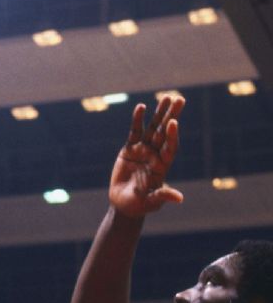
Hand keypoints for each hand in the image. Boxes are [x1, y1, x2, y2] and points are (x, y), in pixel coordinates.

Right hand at [108, 96, 184, 217]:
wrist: (124, 204)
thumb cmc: (140, 205)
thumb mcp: (151, 202)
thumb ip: (162, 196)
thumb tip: (178, 198)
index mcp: (162, 166)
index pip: (170, 147)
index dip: (172, 135)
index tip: (173, 123)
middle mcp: (155, 155)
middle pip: (165, 132)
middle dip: (171, 116)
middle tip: (179, 99)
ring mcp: (143, 150)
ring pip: (153, 128)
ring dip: (159, 113)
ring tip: (166, 97)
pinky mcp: (130, 149)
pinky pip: (135, 132)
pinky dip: (137, 120)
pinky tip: (141, 107)